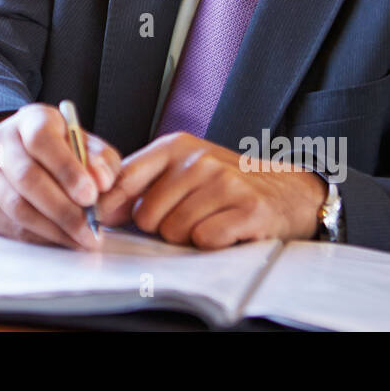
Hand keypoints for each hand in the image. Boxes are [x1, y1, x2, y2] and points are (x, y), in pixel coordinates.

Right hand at [0, 103, 120, 250]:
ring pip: (17, 206)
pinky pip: (10, 225)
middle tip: (91, 229)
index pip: (42, 139)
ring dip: (54, 228)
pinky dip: (41, 237)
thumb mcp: (85, 145)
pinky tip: (63, 240)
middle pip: (27, 177)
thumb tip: (102, 182)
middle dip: (63, 209)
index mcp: (30, 120)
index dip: (66, 169)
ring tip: (82, 239)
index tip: (90, 196)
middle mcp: (1, 141)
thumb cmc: (59, 150)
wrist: (19, 155)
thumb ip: (101, 160)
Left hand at [96, 132, 325, 248]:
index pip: (125, 177)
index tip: (106, 220)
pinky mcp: (247, 208)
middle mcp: (198, 160)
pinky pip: (204, 240)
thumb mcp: (183, 169)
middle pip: (147, 215)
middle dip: (162, 226)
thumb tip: (100, 207)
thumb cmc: (227, 184)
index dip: (111, 205)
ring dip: (188, 236)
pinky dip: (212, 243)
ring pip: (173, 231)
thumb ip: (142, 182)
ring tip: (210, 221)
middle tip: (187, 217)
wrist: (288, 191)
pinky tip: (226, 230)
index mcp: (176, 146)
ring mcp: (224, 182)